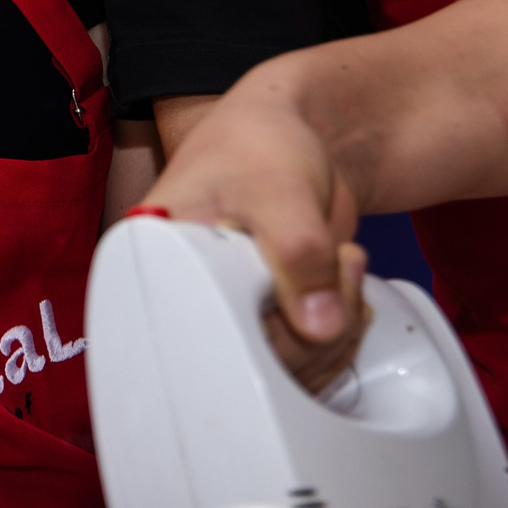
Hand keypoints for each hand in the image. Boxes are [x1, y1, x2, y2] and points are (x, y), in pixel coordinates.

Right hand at [140, 92, 370, 391]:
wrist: (288, 135)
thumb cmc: (258, 143)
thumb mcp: (278, 188)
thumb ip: (297, 251)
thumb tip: (319, 327)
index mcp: (158, 261)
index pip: (197, 336)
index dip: (255, 335)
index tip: (298, 295)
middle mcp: (184, 296)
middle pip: (244, 362)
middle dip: (310, 330)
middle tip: (339, 267)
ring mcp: (229, 314)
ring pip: (281, 371)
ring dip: (335, 333)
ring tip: (345, 265)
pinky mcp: (265, 323)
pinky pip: (303, 364)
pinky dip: (340, 340)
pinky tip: (349, 295)